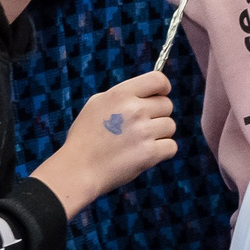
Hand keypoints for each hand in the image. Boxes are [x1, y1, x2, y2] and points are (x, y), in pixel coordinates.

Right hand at [32, 71, 174, 215]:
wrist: (78, 169)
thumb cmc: (85, 137)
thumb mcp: (96, 104)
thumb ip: (122, 95)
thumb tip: (146, 93)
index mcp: (121, 94)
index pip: (158, 80)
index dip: (163, 88)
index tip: (158, 96)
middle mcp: (135, 110)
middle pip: (167, 105)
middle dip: (158, 115)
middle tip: (141, 126)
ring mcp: (143, 132)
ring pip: (170, 126)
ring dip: (159, 134)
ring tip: (139, 142)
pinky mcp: (149, 153)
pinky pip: (171, 146)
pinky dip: (162, 151)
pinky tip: (146, 153)